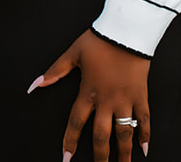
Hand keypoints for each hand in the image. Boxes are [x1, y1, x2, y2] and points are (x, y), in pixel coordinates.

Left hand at [30, 29, 150, 161]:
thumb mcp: (72, 54)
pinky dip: (145, 135)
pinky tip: (144, 150)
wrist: (126, 32)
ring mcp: (126, 100)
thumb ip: (54, 72)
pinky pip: (144, 119)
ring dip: (123, 153)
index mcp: (88, 92)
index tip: (66, 158)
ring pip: (124, 133)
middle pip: (102, 135)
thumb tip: (35, 84)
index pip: (76, 123)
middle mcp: (107, 100)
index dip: (70, 142)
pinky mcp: (141, 95)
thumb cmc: (98, 41)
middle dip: (100, 156)